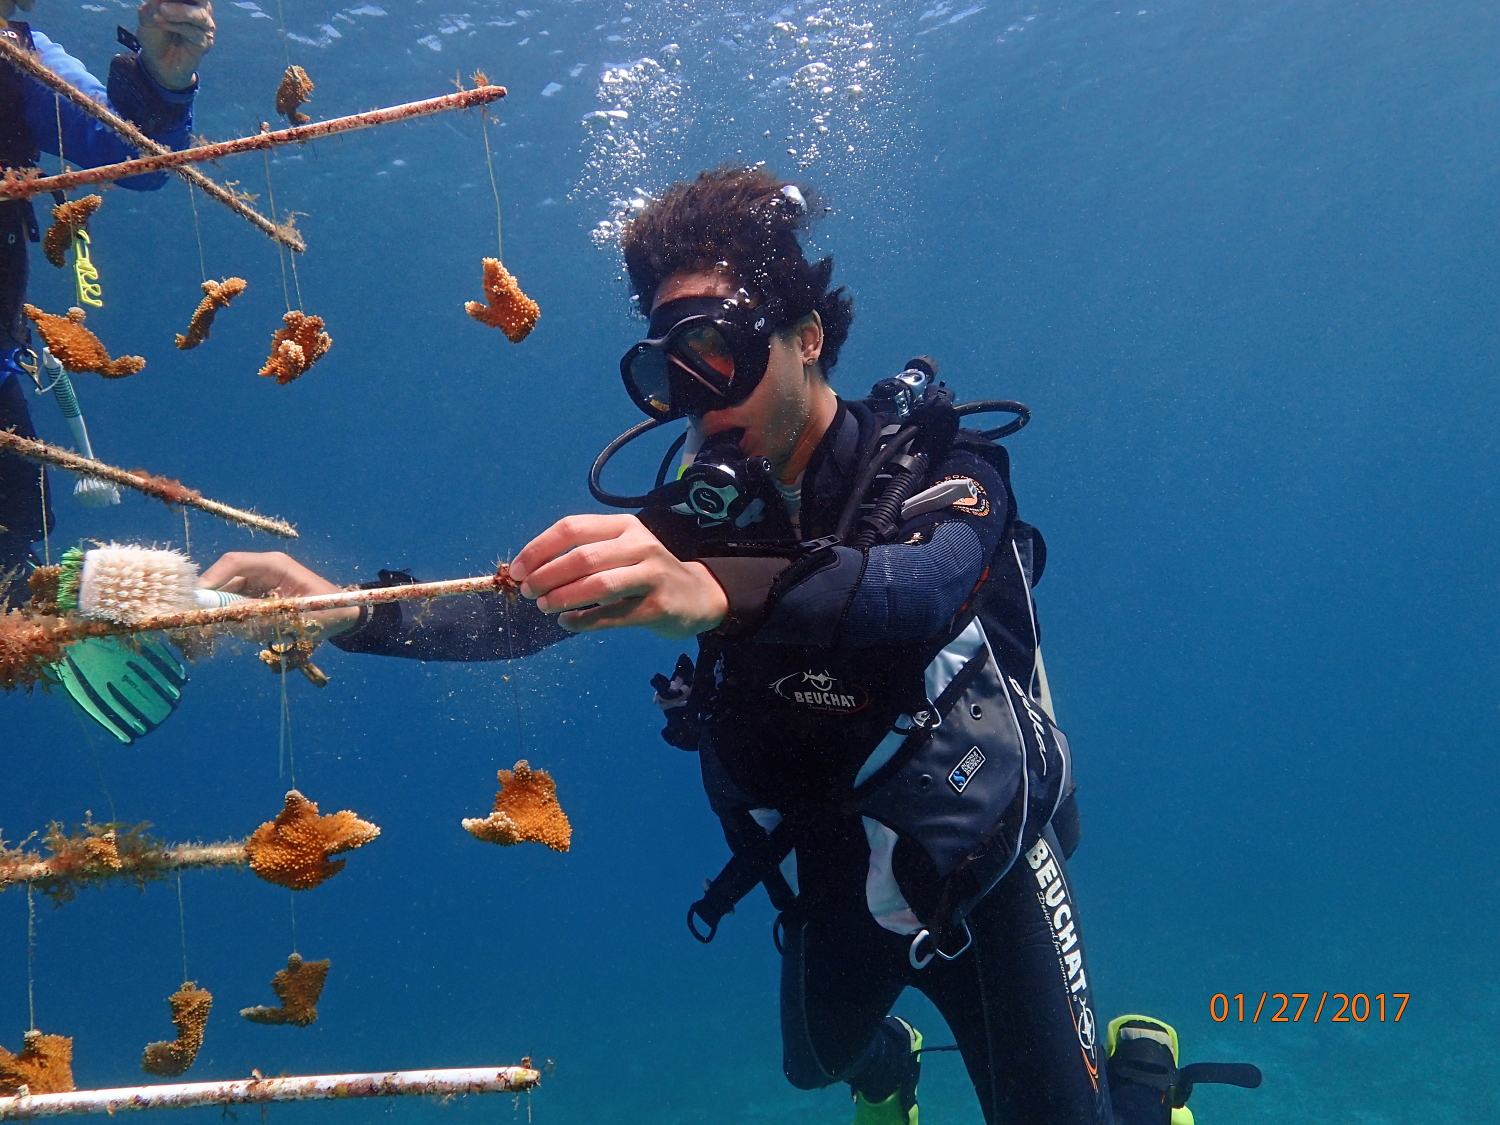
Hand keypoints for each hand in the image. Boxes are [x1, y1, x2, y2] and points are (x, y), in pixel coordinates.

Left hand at [136, 0, 214, 89]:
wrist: (157, 62)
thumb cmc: (155, 35)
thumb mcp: (147, 15)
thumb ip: (155, 4)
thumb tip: (161, 0)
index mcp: (189, 1)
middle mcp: (200, 11)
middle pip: (202, 0)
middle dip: (183, 0)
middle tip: (164, 2)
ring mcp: (204, 27)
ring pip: (200, 15)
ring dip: (180, 11)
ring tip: (162, 10)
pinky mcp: (204, 43)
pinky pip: (193, 32)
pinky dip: (176, 26)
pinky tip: (160, 22)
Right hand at [199, 551, 358, 637]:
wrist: (344, 616)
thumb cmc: (330, 609)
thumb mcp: (299, 614)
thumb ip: (265, 614)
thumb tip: (230, 612)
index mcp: (274, 564)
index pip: (233, 562)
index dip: (212, 578)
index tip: (197, 599)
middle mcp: (262, 571)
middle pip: (225, 583)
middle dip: (220, 607)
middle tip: (217, 627)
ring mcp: (258, 585)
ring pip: (230, 602)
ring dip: (238, 620)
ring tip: (263, 632)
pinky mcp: (258, 599)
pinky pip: (239, 612)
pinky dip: (245, 625)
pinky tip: (265, 632)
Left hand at [510, 514, 727, 639]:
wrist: (696, 596)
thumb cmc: (646, 573)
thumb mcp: (620, 551)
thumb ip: (584, 555)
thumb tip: (530, 571)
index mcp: (623, 526)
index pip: (572, 528)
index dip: (539, 549)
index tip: (517, 570)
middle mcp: (640, 544)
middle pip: (584, 557)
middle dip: (547, 575)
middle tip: (528, 592)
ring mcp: (652, 574)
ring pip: (599, 585)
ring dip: (564, 597)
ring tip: (544, 607)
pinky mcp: (659, 606)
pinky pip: (613, 615)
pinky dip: (584, 621)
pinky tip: (567, 623)